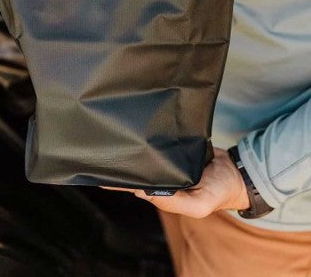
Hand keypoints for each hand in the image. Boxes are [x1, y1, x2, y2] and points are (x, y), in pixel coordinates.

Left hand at [103, 148, 249, 217]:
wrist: (236, 171)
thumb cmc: (218, 192)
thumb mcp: (199, 205)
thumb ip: (174, 202)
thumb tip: (143, 192)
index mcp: (164, 194)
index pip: (136, 186)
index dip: (120, 181)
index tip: (103, 170)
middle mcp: (164, 178)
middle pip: (139, 170)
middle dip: (123, 163)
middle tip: (104, 150)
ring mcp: (169, 163)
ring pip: (147, 157)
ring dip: (135, 151)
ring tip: (115, 140)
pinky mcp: (176, 150)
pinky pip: (159, 146)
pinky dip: (150, 142)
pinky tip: (138, 133)